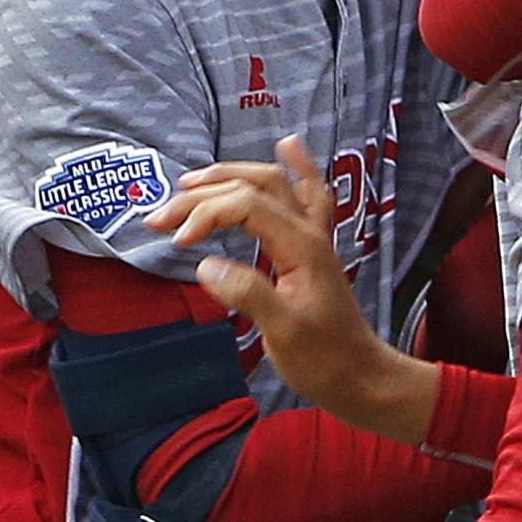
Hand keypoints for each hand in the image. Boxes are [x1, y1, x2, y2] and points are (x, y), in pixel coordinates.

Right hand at [145, 138, 434, 441]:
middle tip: (161, 215)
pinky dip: (294, 168)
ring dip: (231, 177)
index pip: (248, 204)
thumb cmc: (323, 359)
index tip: (176, 241)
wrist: (360, 376)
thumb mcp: (283, 331)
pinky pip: (306, 195)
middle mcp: (310, 233)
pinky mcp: (311, 249)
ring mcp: (314, 238)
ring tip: (189, 182)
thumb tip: (205, 265)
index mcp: (302, 246)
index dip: (206, 213)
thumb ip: (248, 294)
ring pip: (276, 184)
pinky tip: (288, 146)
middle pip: (256, 186)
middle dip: (205, 191)